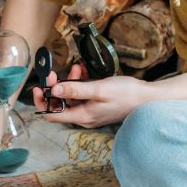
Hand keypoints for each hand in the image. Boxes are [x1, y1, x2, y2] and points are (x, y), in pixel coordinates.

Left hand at [38, 74, 154, 127]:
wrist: (147, 98)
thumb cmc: (126, 94)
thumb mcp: (99, 89)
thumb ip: (76, 89)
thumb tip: (54, 90)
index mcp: (82, 116)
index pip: (51, 115)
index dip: (42, 101)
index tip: (40, 86)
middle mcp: (84, 117)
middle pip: (60, 105)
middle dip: (57, 87)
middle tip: (58, 72)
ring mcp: (91, 112)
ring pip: (71, 98)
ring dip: (70, 83)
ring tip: (78, 69)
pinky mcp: (97, 106)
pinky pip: (82, 96)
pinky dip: (80, 84)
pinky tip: (85, 73)